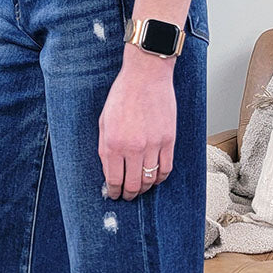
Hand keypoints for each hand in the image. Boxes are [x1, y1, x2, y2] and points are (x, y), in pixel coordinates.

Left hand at [98, 44, 175, 199]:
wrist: (146, 76)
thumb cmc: (123, 95)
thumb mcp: (103, 121)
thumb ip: (104, 148)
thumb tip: (108, 171)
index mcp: (113, 144)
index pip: (114, 180)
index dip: (114, 191)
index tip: (114, 194)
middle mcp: (132, 148)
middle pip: (132, 184)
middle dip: (128, 194)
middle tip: (127, 195)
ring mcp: (153, 145)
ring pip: (150, 180)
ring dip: (144, 188)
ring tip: (140, 188)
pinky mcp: (168, 140)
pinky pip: (166, 168)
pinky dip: (160, 178)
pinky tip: (155, 177)